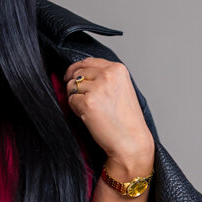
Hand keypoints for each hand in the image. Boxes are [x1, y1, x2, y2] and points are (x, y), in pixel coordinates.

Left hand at [63, 58, 154, 182]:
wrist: (130, 141)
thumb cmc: (127, 120)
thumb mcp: (122, 88)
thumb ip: (105, 77)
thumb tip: (81, 73)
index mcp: (118, 69)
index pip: (88, 61)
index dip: (75, 68)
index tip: (70, 75)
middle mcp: (108, 75)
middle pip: (77, 73)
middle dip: (74, 84)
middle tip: (79, 98)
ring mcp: (97, 88)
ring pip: (72, 86)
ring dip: (75, 98)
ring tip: (90, 110)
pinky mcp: (88, 103)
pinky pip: (71, 100)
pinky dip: (75, 109)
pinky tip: (88, 116)